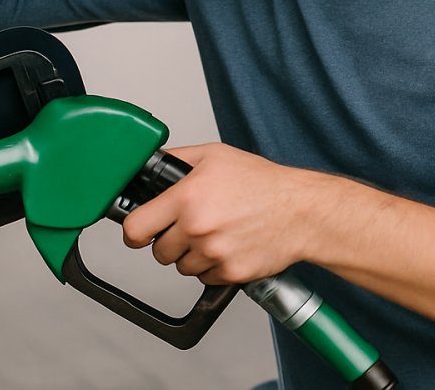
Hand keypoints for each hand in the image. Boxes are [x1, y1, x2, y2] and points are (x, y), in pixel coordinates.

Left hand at [121, 143, 331, 284]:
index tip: (139, 232)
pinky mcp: (230, 273)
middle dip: (170, 240)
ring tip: (215, 234)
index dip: (134, 232)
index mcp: (187, 198)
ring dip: (192, 255)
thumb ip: (177, 159)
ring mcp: (214, 254)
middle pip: (159, 251)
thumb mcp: (215, 155)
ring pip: (182, 267)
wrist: (301, 211)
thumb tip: (151, 164)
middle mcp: (197, 228)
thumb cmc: (263, 182)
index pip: (136, 228)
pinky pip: (205, 278)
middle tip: (191, 226)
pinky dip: (213, 267)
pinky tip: (229, 246)